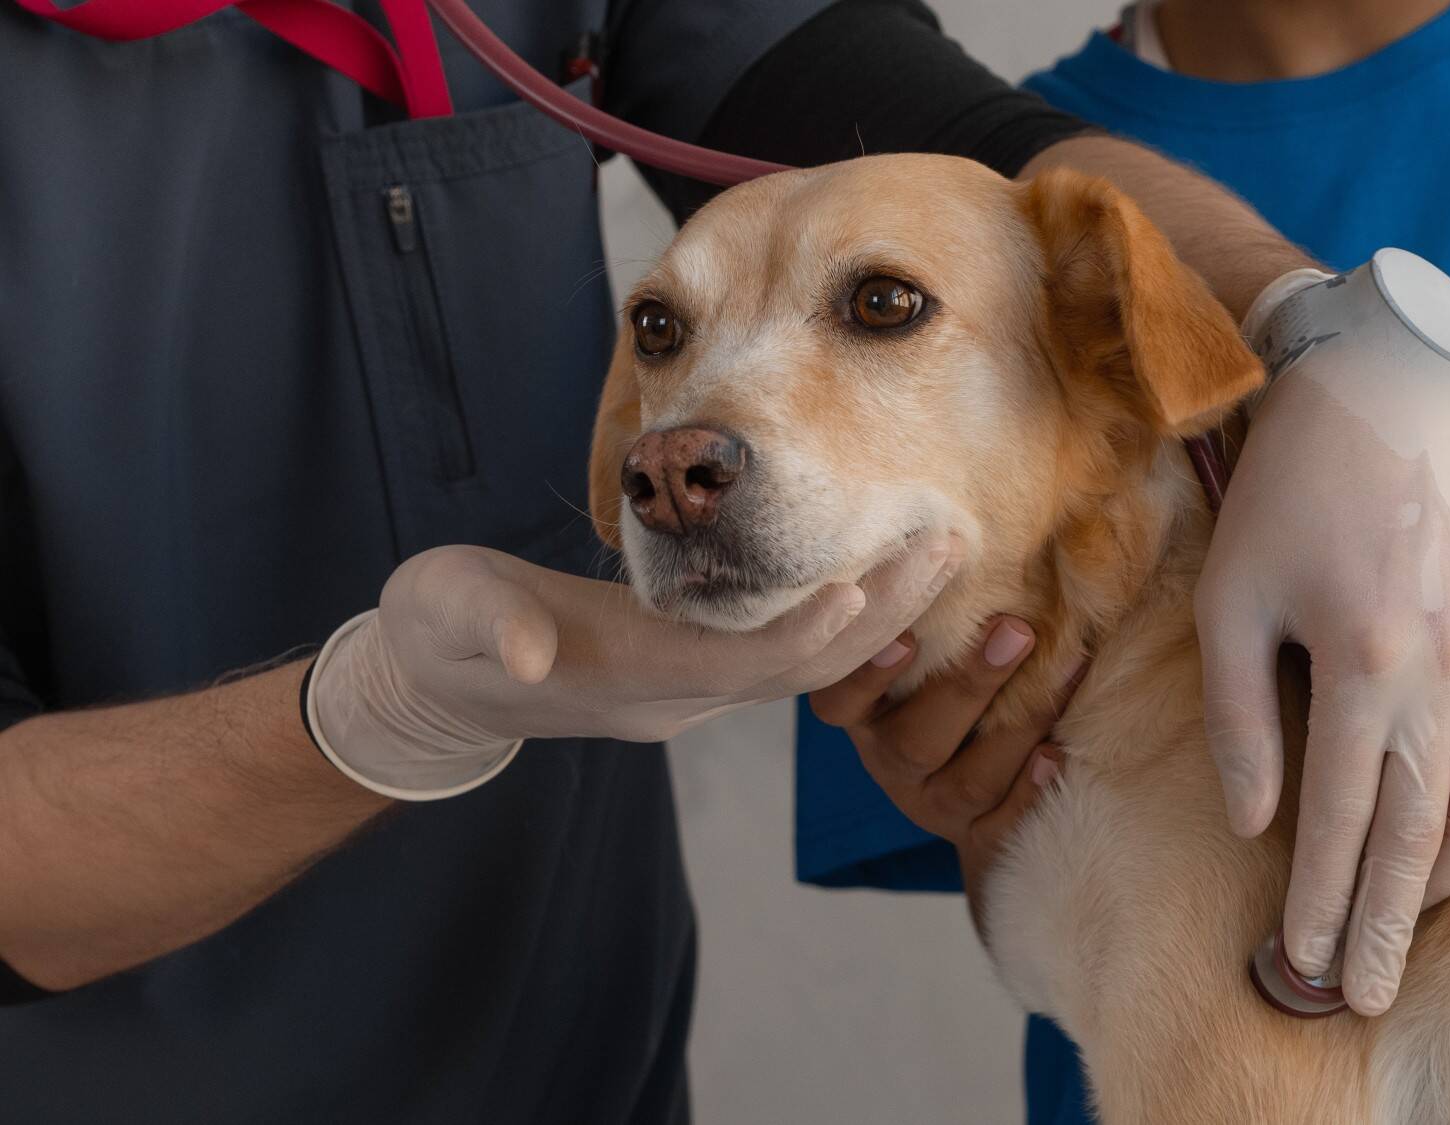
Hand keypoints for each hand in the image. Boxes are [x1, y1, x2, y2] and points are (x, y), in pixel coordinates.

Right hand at [308, 532, 960, 797]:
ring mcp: (689, 691)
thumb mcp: (451, 616)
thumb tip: (529, 652)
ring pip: (806, 665)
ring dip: (877, 616)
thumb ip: (492, 627)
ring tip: (940, 553)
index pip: (736, 665)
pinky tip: (888, 575)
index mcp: (627, 677)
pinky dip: (843, 621)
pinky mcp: (694, 671)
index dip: (801, 634)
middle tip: (946, 549)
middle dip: (877, 617)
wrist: (435, 688)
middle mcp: (675, 697)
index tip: (864, 584)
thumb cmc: (441, 634)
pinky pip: (789, 655)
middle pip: (798, 669)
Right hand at [808, 618, 1081, 921]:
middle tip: (1015, 629)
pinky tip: (1057, 754)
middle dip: (968, 684)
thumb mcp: (929, 642)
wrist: (977, 786)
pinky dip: (1030, 790)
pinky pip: (1002, 825)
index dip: (866, 674)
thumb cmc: (949, 679)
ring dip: (1016, 724)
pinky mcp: (978, 837)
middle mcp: (889, 761)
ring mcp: (934, 805)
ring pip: (966, 782)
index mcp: (862, 715)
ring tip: (1063, 670)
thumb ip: (937, 604)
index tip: (902, 636)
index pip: (840, 701)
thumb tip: (967, 523)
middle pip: (915, 739)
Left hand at [1198, 258, 1449, 1014]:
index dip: (1322, 903)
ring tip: (1411, 927)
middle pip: (1422, 837)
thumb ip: (1239, 718)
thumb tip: (1254, 824)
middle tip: (1365, 997)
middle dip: (1390, 926)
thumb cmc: (1290, 492)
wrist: (1390, 396)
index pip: (1344, 820)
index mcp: (1366, 666)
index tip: (1302, 965)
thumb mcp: (1231, 598)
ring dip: (1448, 880)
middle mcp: (1444, 678)